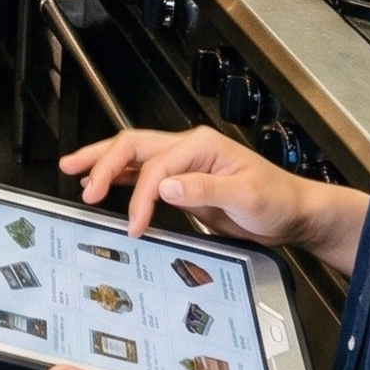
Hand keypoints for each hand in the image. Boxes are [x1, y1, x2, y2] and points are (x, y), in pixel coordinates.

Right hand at [62, 125, 319, 246]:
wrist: (294, 212)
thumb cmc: (278, 200)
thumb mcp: (247, 197)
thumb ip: (205, 190)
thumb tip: (166, 187)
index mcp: (201, 146)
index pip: (156, 166)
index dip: (141, 195)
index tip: (135, 223)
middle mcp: (188, 148)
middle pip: (134, 146)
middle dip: (103, 161)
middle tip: (78, 178)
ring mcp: (184, 163)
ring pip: (134, 156)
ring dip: (104, 163)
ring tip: (75, 170)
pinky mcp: (183, 181)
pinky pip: (144, 174)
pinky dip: (121, 178)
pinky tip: (103, 183)